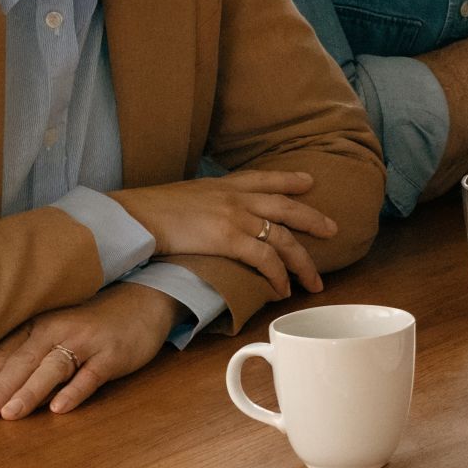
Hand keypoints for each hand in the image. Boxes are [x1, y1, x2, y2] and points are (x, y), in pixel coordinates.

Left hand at [0, 283, 184, 418]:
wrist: (144, 303)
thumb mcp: (49, 331)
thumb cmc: (89, 324)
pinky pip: (92, 375)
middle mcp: (58, 329)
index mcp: (38, 324)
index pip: (4, 353)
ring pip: (53, 367)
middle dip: (0, 389)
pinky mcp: (113, 354)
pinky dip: (75, 391)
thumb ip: (11, 353)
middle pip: (23, 361)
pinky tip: (60, 408)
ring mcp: (87, 341)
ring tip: (11, 415)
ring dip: (30, 391)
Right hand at [110, 170, 334, 299]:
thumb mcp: (184, 196)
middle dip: (313, 219)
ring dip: (302, 263)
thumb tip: (207, 217)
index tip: (309, 181)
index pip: (264, 178)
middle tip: (333, 230)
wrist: (134, 216)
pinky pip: (266, 260)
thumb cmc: (149, 211)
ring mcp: (236, 216)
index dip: (289, 179)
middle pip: (287, 208)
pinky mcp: (230, 238)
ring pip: (283, 239)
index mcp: (224, 184)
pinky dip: (278, 277)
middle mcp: (236, 197)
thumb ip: (205, 203)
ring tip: (314, 282)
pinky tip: (283, 290)